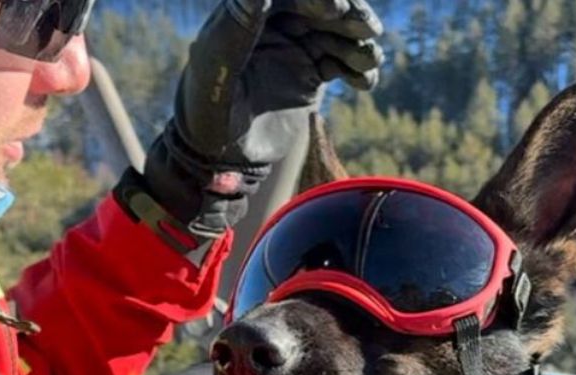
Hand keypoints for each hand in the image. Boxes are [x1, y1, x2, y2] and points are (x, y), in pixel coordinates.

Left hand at [117, 0, 383, 252]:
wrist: (219, 158)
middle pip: (320, 7)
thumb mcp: (217, 70)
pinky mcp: (309, 74)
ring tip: (369, 61)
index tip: (336, 9)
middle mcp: (272, 26)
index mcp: (245, 15)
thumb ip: (237, 30)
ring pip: (337, 33)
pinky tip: (365, 82)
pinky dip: (359, 69)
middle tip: (367, 31)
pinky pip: (342, 63)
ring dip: (359, 43)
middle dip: (349, 15)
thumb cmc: (206, 113)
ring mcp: (293, 49)